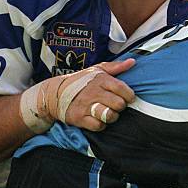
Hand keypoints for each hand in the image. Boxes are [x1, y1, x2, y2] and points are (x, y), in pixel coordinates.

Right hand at [20, 59, 135, 132]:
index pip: (123, 89)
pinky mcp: (80, 118)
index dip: (129, 95)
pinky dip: (101, 125)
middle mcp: (94, 92)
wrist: (55, 93)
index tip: (127, 97)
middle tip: (115, 105)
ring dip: (112, 116)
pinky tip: (98, 119)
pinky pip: (98, 126)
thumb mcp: (97, 70)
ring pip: (110, 116)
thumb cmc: (80, 81)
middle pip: (119, 104)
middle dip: (120, 106)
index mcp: (101, 80)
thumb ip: (115, 67)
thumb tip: (132, 62)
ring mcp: (86, 106)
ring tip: (108, 113)